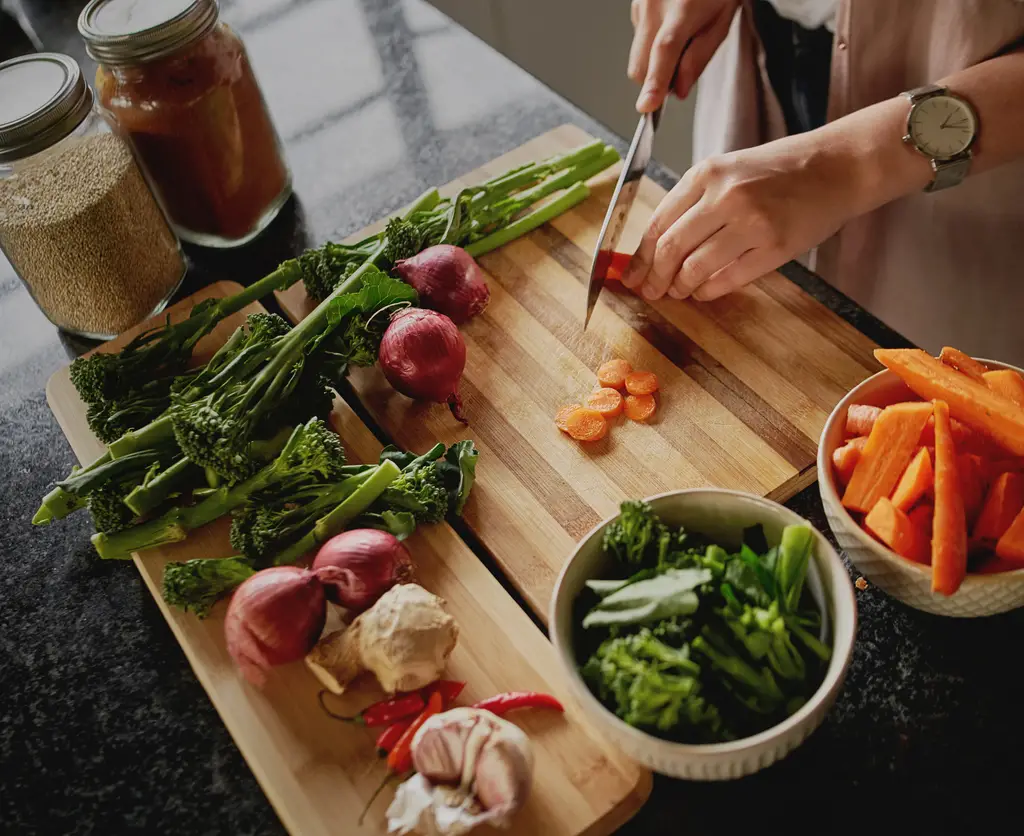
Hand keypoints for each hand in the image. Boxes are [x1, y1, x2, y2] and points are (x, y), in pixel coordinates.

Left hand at [621, 132, 874, 301]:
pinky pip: (728, 279)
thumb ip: (694, 203)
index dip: (640, 257)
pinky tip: (703, 291)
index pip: (658, 223)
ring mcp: (752, 222)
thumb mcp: (729, 171)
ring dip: (681, 287)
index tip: (631, 275)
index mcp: (707, 173)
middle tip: (651, 292)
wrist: (838, 166)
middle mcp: (726, 196)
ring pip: (695, 268)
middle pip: (671, 249)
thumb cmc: (782, 170)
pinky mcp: (775, 247)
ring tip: (678, 292)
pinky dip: (708, 291)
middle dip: (655, 278)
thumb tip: (656, 246)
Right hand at [628, 0, 739, 111]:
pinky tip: (670, 26)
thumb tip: (679, 90)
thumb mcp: (722, 21)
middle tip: (680, 72)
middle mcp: (656, 4)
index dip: (656, 81)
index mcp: (683, 8)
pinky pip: (638, 39)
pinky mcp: (635, 5)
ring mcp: (641, 4)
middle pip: (641, 64)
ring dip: (654, 63)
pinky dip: (651, 45)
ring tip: (680, 40)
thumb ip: (700, 58)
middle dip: (654, 81)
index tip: (647, 106)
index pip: (665, 51)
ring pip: (638, 55)